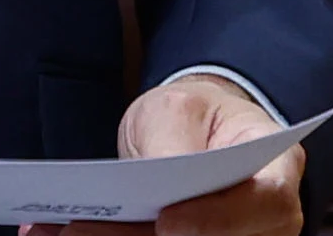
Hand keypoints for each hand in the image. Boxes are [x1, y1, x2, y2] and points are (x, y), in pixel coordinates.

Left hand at [24, 74, 301, 235]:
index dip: (219, 221)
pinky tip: (59, 234)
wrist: (195, 133)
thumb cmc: (195, 115)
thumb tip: (160, 188)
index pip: (267, 202)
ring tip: (56, 234)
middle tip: (77, 233)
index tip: (166, 224)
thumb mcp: (176, 109)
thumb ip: (171, 146)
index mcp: (277, 168)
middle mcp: (269, 221)